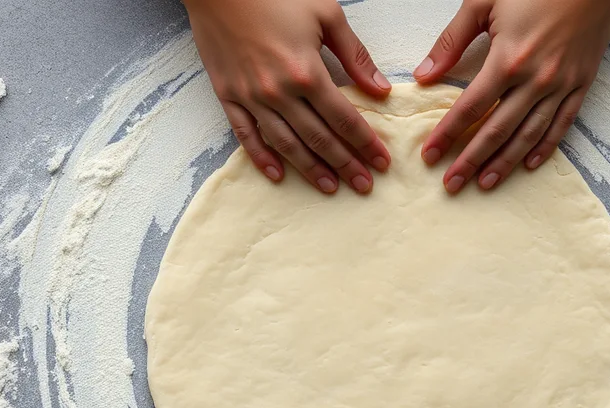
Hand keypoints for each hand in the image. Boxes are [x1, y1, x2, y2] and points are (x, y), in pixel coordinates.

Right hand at [183, 0, 392, 193]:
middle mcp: (279, 92)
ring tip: (330, 187)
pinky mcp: (228, 95)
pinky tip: (277, 175)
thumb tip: (379, 90)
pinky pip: (246, 135)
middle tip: (364, 185)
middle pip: (319, 139)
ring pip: (286, 144)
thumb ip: (354, 55)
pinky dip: (261, 158)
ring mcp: (251, 97)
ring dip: (310, 169)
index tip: (382, 162)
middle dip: (345, 164)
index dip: (365, 143)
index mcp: (307, 71)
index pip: (344, 118)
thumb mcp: (325, 14)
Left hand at [413, 0, 609, 192]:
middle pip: (497, 130)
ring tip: (485, 182)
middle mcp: (536, 79)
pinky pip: (562, 124)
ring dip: (505, 162)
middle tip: (452, 184)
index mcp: (508, 60)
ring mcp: (561, 84)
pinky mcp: (582, 83)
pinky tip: (529, 164)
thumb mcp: (484, 1)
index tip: (430, 155)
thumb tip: (425, 74)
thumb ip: (452, 40)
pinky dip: (545, 147)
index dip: (447, 134)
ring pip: (529, 134)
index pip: (470, 107)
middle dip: (471, 160)